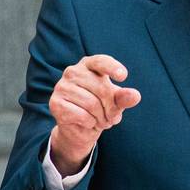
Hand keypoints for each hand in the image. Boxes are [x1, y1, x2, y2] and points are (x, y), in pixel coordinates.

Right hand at [48, 54, 141, 175]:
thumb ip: (124, 98)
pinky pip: (81, 115)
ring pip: (91, 104)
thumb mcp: (116, 102)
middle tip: (111, 117)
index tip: (123, 76)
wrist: (82, 128)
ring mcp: (61, 86)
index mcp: (89, 65)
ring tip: (100, 120)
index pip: (101, 61)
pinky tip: (88, 122)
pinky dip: (90, 123)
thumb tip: (135, 96)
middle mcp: (73, 72)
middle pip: (101, 88)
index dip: (112, 67)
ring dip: (101, 118)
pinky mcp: (55, 103)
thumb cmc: (101, 108)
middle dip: (111, 107)